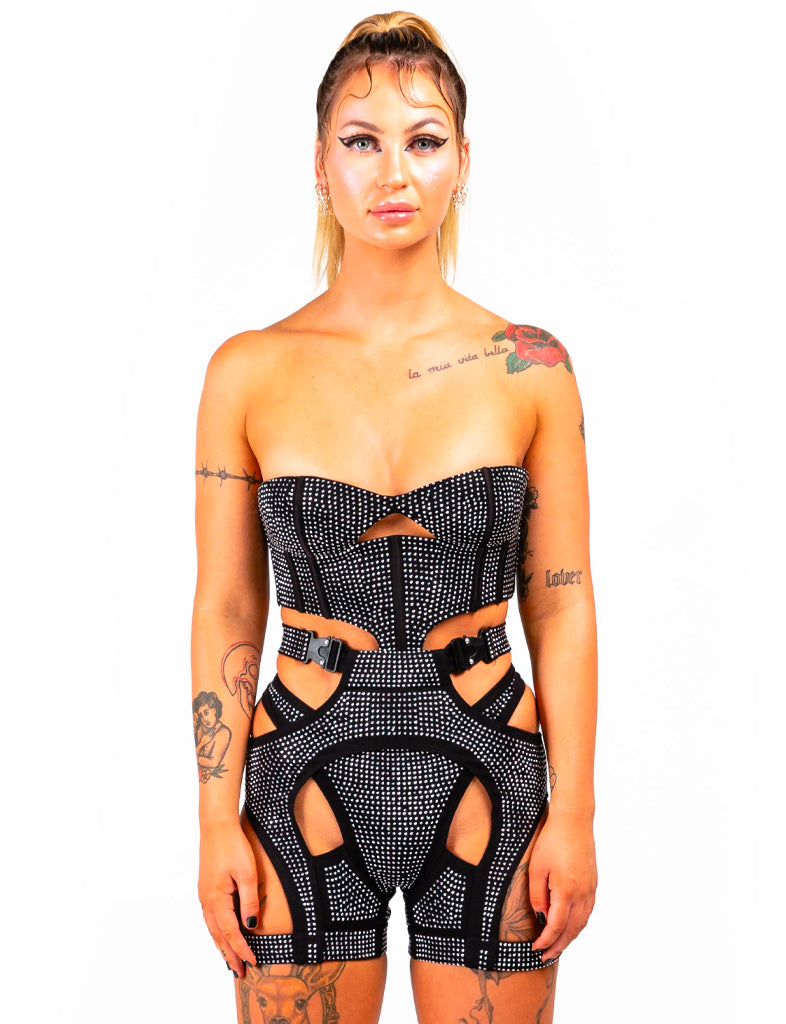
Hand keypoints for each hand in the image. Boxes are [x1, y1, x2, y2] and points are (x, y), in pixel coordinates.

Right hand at [198, 821, 258, 977]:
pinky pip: (210, 917)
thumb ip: (249, 900)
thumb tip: (250, 925)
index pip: (230, 932)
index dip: (241, 949)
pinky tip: (222, 934)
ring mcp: (204, 894)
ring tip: (230, 960)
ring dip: (221, 945)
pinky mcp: (206, 887)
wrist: (216, 826)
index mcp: (216, 899)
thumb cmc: (234, 846)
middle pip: (218, 935)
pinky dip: (217, 931)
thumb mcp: (248, 873)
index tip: (251, 962)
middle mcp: (207, 900)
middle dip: (229, 954)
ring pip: (212, 927)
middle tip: (239, 972)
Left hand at [529, 809, 596, 963]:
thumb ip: (537, 895)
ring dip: (570, 937)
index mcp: (566, 891)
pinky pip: (587, 912)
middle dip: (558, 946)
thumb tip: (541, 917)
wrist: (574, 821)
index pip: (556, 927)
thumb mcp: (537, 868)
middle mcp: (582, 894)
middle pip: (572, 930)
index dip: (546, 941)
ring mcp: (590, 889)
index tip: (536, 949)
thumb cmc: (552, 841)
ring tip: (557, 945)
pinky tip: (570, 926)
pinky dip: (578, 924)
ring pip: (582, 923)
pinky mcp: (593, 883)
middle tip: (546, 956)